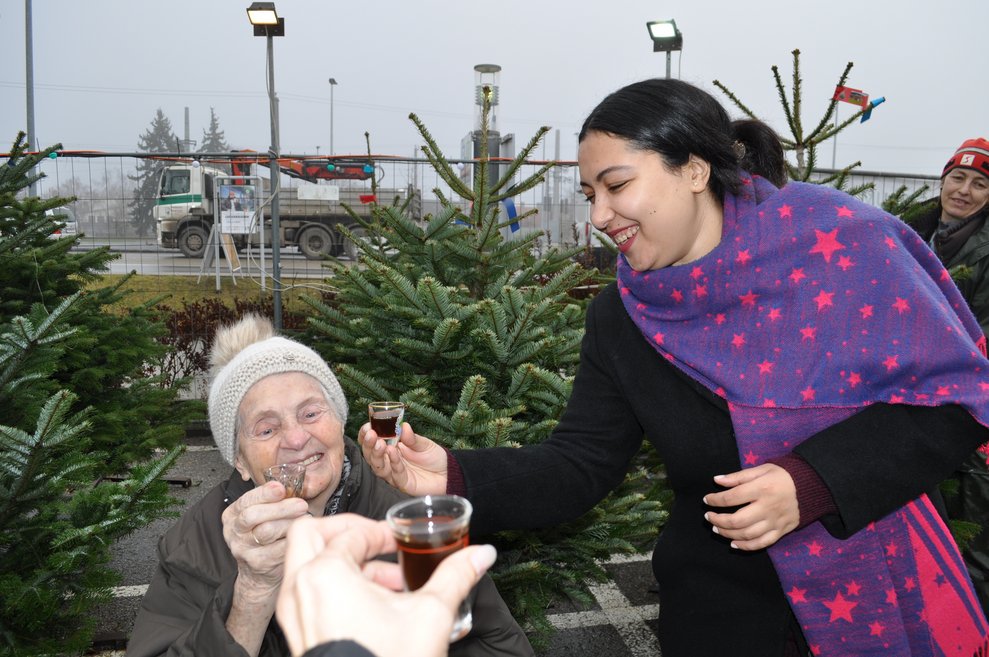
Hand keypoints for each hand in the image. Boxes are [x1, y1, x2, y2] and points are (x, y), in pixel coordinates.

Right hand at [222, 480, 310, 598]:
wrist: (260, 573)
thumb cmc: (265, 537)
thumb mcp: (262, 515)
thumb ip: (272, 500)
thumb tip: (295, 484)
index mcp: (232, 515)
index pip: (245, 501)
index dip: (264, 493)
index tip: (281, 488)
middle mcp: (234, 532)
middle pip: (253, 515)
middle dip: (280, 507)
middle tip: (301, 504)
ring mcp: (243, 549)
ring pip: (267, 531)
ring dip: (289, 522)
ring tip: (304, 518)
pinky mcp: (258, 563)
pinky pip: (279, 548)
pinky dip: (293, 538)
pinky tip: (300, 534)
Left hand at [277, 513, 496, 656]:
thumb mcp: (431, 613)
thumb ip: (456, 574)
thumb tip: (480, 554)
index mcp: (325, 574)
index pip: (353, 533)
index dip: (383, 532)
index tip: (403, 542)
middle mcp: (300, 589)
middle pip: (309, 534)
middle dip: (346, 532)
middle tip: (376, 542)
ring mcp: (294, 614)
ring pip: (306, 564)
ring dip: (344, 562)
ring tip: (385, 584)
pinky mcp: (299, 634)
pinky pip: (309, 593)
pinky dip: (335, 588)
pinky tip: (372, 608)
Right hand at [359, 422, 448, 495]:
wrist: (448, 473)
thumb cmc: (434, 457)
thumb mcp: (423, 443)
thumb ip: (412, 438)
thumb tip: (403, 426)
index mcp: (391, 448)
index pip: (373, 442)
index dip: (366, 435)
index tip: (367, 426)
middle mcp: (389, 461)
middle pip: (371, 455)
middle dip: (369, 445)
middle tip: (371, 435)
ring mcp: (394, 474)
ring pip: (379, 467)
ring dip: (377, 455)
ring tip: (380, 444)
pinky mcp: (403, 483)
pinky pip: (395, 474)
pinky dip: (393, 463)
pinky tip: (393, 452)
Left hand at [702, 463, 798, 550]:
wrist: (812, 485)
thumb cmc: (783, 475)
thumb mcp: (761, 469)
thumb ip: (738, 476)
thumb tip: (716, 480)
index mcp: (761, 489)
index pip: (731, 498)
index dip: (715, 500)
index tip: (707, 500)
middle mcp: (768, 507)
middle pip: (737, 520)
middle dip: (718, 520)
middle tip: (708, 517)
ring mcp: (776, 521)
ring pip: (747, 534)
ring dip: (728, 534)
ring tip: (717, 530)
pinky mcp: (782, 531)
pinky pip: (762, 543)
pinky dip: (746, 546)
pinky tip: (734, 544)